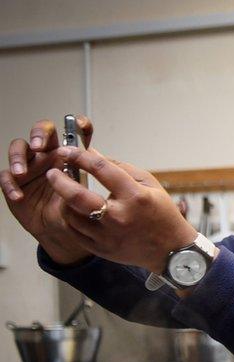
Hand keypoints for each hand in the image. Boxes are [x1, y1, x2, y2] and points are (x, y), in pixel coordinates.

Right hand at [2, 117, 93, 264]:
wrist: (60, 230)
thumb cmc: (74, 209)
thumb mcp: (85, 195)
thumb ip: (85, 179)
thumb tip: (90, 160)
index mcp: (68, 155)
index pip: (72, 133)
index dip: (76, 124)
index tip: (79, 124)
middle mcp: (48, 155)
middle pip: (41, 132)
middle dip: (39, 133)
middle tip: (39, 146)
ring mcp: (30, 166)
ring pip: (19, 147)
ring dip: (17, 157)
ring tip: (22, 172)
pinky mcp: (15, 180)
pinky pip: (6, 176)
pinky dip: (10, 185)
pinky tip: (18, 195)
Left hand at [45, 145, 196, 273]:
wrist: (171, 250)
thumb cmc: (162, 214)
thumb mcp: (150, 184)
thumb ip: (121, 168)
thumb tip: (93, 154)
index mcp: (134, 196)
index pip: (100, 169)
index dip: (80, 156)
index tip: (68, 151)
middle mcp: (119, 216)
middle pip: (77, 196)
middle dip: (59, 180)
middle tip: (53, 172)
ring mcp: (108, 236)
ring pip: (71, 215)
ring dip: (64, 201)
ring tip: (66, 194)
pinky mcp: (102, 249)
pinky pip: (75, 232)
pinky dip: (71, 219)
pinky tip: (74, 211)